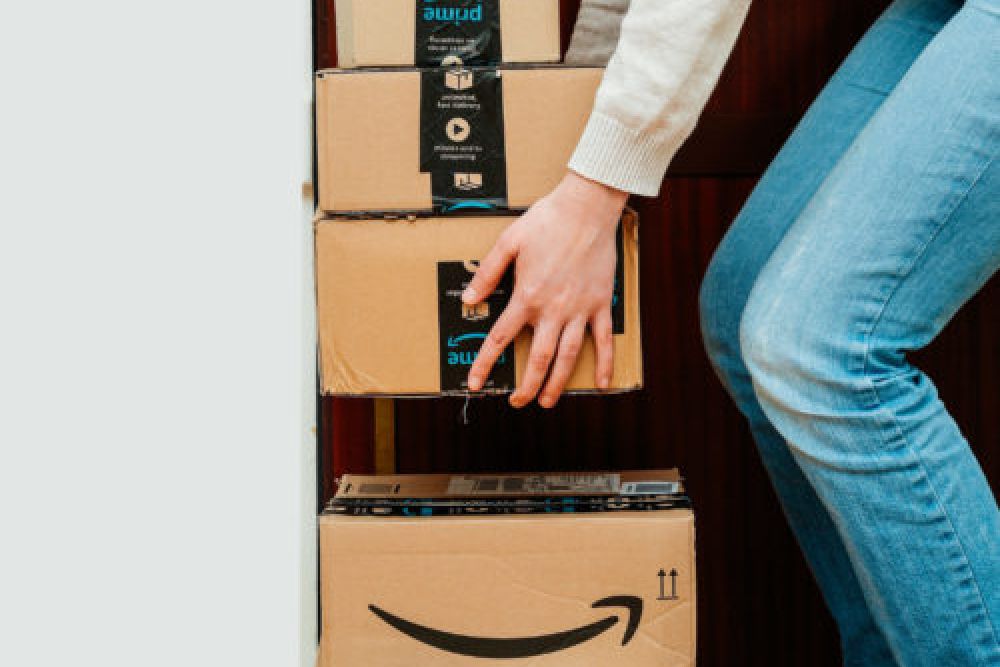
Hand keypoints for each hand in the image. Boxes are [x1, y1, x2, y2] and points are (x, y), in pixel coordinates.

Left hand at [463, 171, 627, 407]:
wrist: (587, 208)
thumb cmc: (547, 220)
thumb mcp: (508, 243)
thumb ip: (488, 274)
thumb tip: (470, 299)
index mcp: (527, 296)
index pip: (500, 338)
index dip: (485, 364)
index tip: (476, 383)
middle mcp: (553, 309)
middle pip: (539, 358)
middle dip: (527, 385)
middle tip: (518, 402)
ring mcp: (580, 309)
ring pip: (569, 356)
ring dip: (558, 383)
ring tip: (548, 401)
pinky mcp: (601, 303)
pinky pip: (604, 339)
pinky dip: (604, 362)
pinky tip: (602, 382)